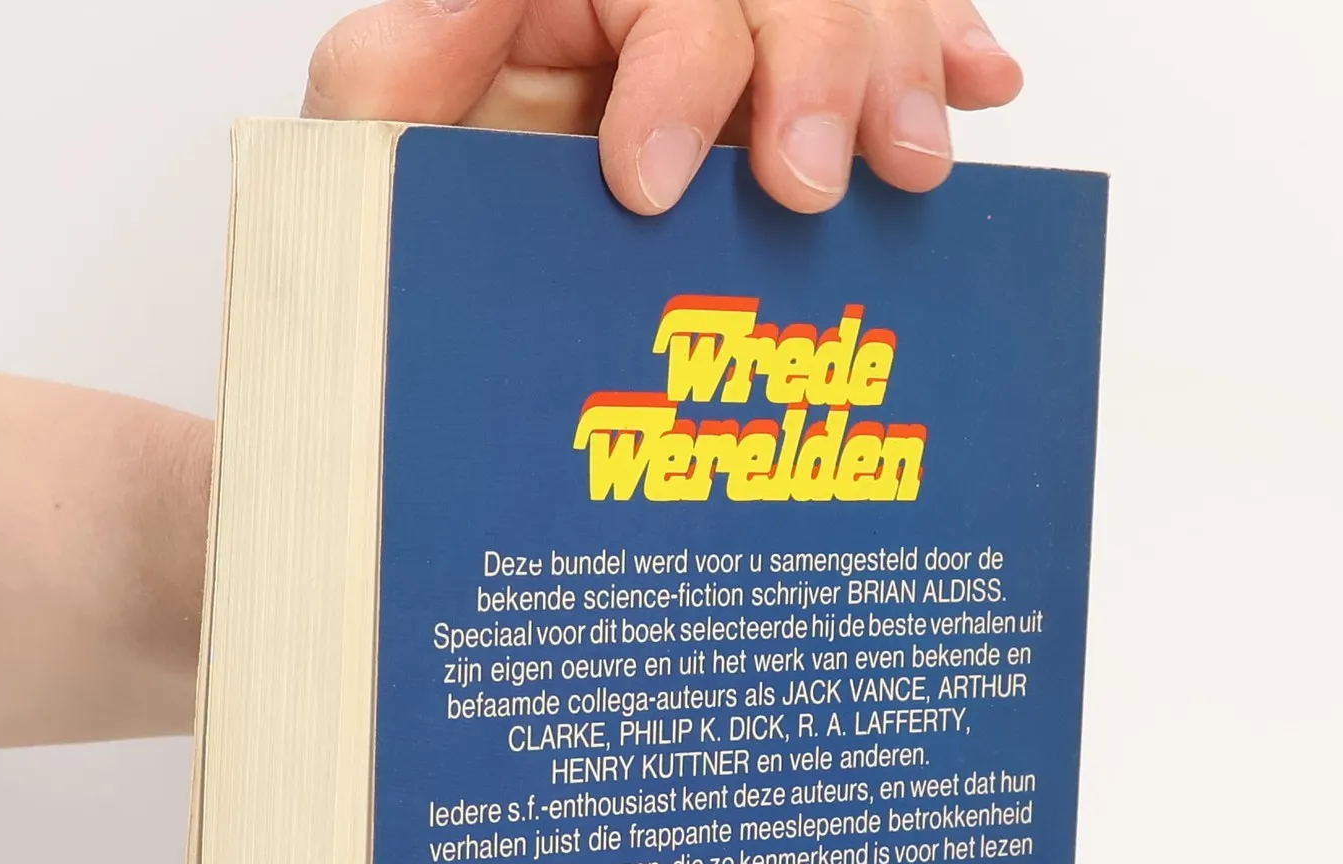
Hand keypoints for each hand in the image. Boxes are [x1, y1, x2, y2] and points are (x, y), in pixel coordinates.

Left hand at [304, 0, 1022, 216]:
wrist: (441, 350)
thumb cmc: (406, 247)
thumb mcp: (363, 161)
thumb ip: (395, 75)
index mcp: (556, 0)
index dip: (680, 68)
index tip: (653, 184)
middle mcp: (649, 14)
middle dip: (814, 65)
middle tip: (811, 183)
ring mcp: (726, 61)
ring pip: (846, 8)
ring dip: (895, 70)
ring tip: (912, 164)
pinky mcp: (775, 119)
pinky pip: (884, 47)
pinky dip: (938, 56)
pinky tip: (978, 86)